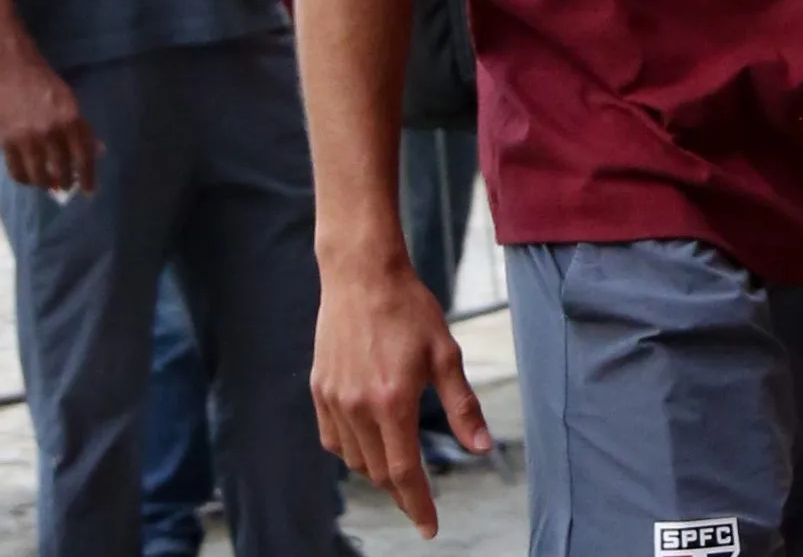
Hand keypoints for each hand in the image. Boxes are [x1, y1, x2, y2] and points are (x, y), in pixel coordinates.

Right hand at [0, 51, 99, 194]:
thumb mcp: (71, 102)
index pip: (84, 158)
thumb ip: (83, 128)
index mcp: (70, 120)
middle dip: (66, 183)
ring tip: (49, 184)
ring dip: (46, 184)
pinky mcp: (5, 141)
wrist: (12, 69)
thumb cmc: (45, 84)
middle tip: (66, 186)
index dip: (88, 178)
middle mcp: (50, 132)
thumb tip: (98, 152)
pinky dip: (25, 179)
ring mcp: (26, 138)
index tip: (89, 191)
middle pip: (61, 170)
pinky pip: (16, 170)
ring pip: (38, 175)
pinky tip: (29, 178)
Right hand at [312, 257, 492, 536]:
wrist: (361, 274)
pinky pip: (333, 438)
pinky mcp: (320, 389)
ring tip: (398, 471)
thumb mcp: (446, 355)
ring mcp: (334, 399)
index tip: (429, 527)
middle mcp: (358, 406)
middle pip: (378, 472)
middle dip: (401, 493)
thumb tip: (482, 448)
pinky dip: (352, 451)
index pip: (403, 472)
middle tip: (419, 503)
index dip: (418, 504)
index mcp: (393, 401)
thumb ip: (462, 407)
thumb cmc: (410, 309)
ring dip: (377, 473)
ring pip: (354, 459)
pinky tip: (368, 446)